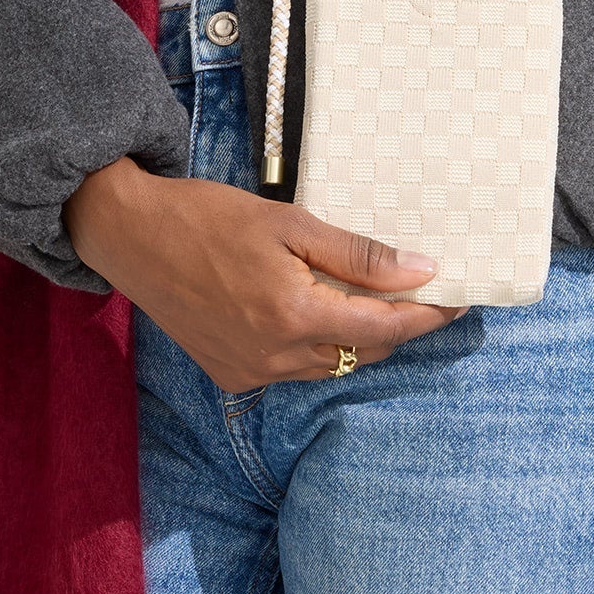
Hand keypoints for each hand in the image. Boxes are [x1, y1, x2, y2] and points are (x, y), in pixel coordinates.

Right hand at [64, 157, 466, 391]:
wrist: (132, 237)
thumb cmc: (210, 217)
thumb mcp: (289, 222)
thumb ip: (358, 254)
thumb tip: (422, 271)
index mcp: (295, 314)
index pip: (385, 326)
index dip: (428, 315)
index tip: (460, 298)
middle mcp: (277, 357)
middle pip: (363, 351)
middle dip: (398, 325)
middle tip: (425, 293)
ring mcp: (252, 373)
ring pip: (331, 366)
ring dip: (358, 337)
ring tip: (375, 299)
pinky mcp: (231, 375)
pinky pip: (295, 370)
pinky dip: (317, 346)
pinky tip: (316, 311)